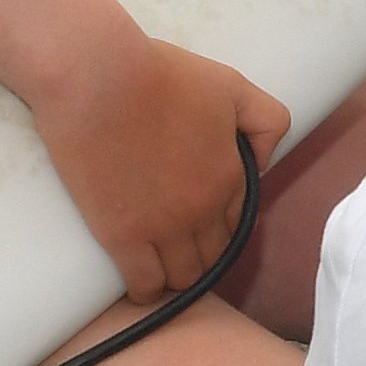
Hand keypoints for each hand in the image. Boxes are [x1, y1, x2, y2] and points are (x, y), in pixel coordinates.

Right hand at [24, 36, 290, 301]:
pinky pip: (144, 285)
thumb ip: (266, 120)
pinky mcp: (121, 236)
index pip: (237, 223)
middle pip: (214, 257)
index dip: (224, 226)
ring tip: (162, 266)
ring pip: (184, 278)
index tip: (206, 224)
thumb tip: (264, 162)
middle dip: (204, 255)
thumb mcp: (232, 85)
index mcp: (228, 176)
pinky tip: (141, 283)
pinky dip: (147, 290)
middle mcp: (202, 210)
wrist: (98, 77)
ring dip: (178, 277)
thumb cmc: (161, 74)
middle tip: (183, 247)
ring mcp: (162, 227)